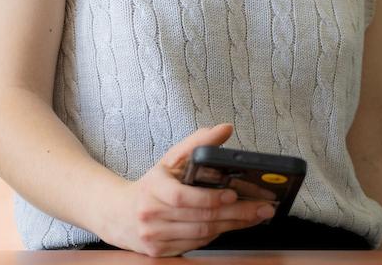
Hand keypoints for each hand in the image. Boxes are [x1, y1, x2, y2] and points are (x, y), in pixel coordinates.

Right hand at [98, 123, 275, 255]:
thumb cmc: (152, 184)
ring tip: (255, 216)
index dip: (209, 197)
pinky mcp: (160, 252)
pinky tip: (231, 225)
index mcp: (153, 188)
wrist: (119, 214)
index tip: (233, 193)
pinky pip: (195, 244)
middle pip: (200, 218)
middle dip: (236, 214)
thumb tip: (224, 129)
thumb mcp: (171, 159)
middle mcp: (151, 215)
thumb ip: (198, 143)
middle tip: (262, 208)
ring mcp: (155, 237)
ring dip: (232, 225)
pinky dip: (216, 234)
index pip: (182, 197)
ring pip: (201, 233)